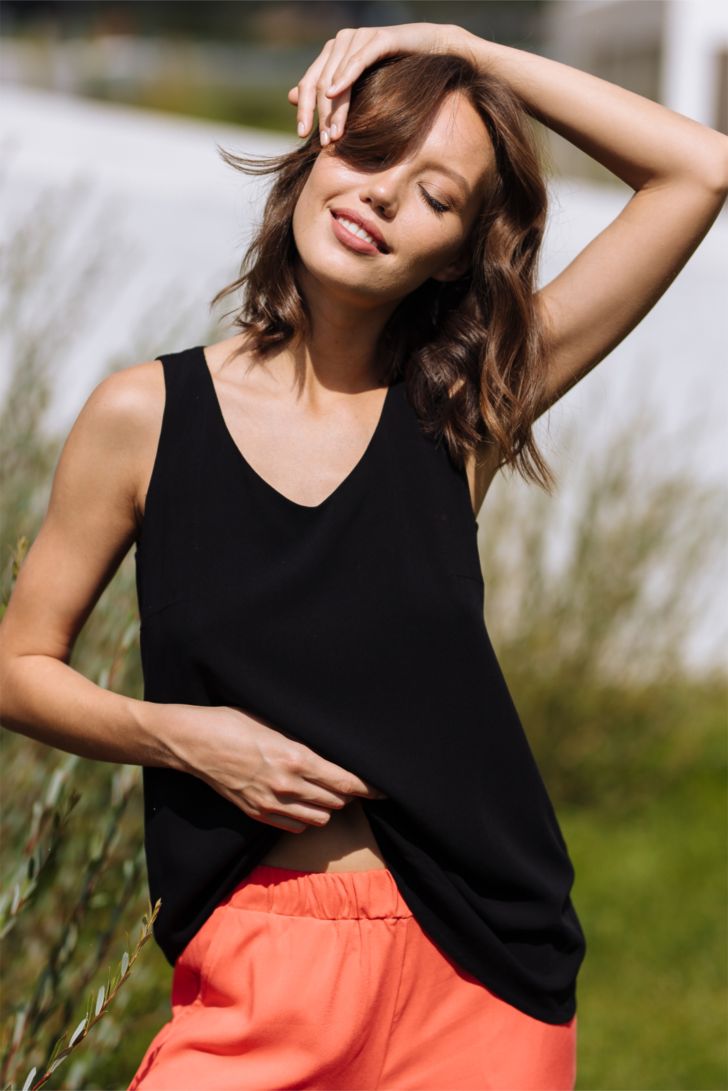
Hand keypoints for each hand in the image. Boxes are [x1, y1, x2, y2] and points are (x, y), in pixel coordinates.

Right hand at [168, 703, 387, 833]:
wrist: (195, 742)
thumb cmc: (234, 723)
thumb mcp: (275, 723)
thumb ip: (303, 741)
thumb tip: (329, 749)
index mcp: (296, 758)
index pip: (344, 781)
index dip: (368, 787)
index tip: (383, 789)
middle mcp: (287, 785)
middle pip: (335, 801)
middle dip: (347, 794)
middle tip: (352, 784)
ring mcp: (271, 803)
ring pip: (318, 818)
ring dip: (327, 807)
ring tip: (326, 793)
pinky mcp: (257, 813)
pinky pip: (294, 826)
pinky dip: (305, 818)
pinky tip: (303, 803)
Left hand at [287, 22, 463, 145]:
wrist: (433, 52)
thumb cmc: (397, 73)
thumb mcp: (360, 88)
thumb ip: (330, 93)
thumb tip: (292, 97)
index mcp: (333, 53)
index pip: (309, 82)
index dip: (304, 109)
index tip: (301, 135)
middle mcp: (341, 42)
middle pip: (320, 82)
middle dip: (321, 115)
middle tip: (325, 142)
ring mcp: (359, 37)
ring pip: (336, 77)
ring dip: (334, 109)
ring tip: (335, 134)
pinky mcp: (378, 38)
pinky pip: (357, 61)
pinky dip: (345, 77)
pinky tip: (336, 94)